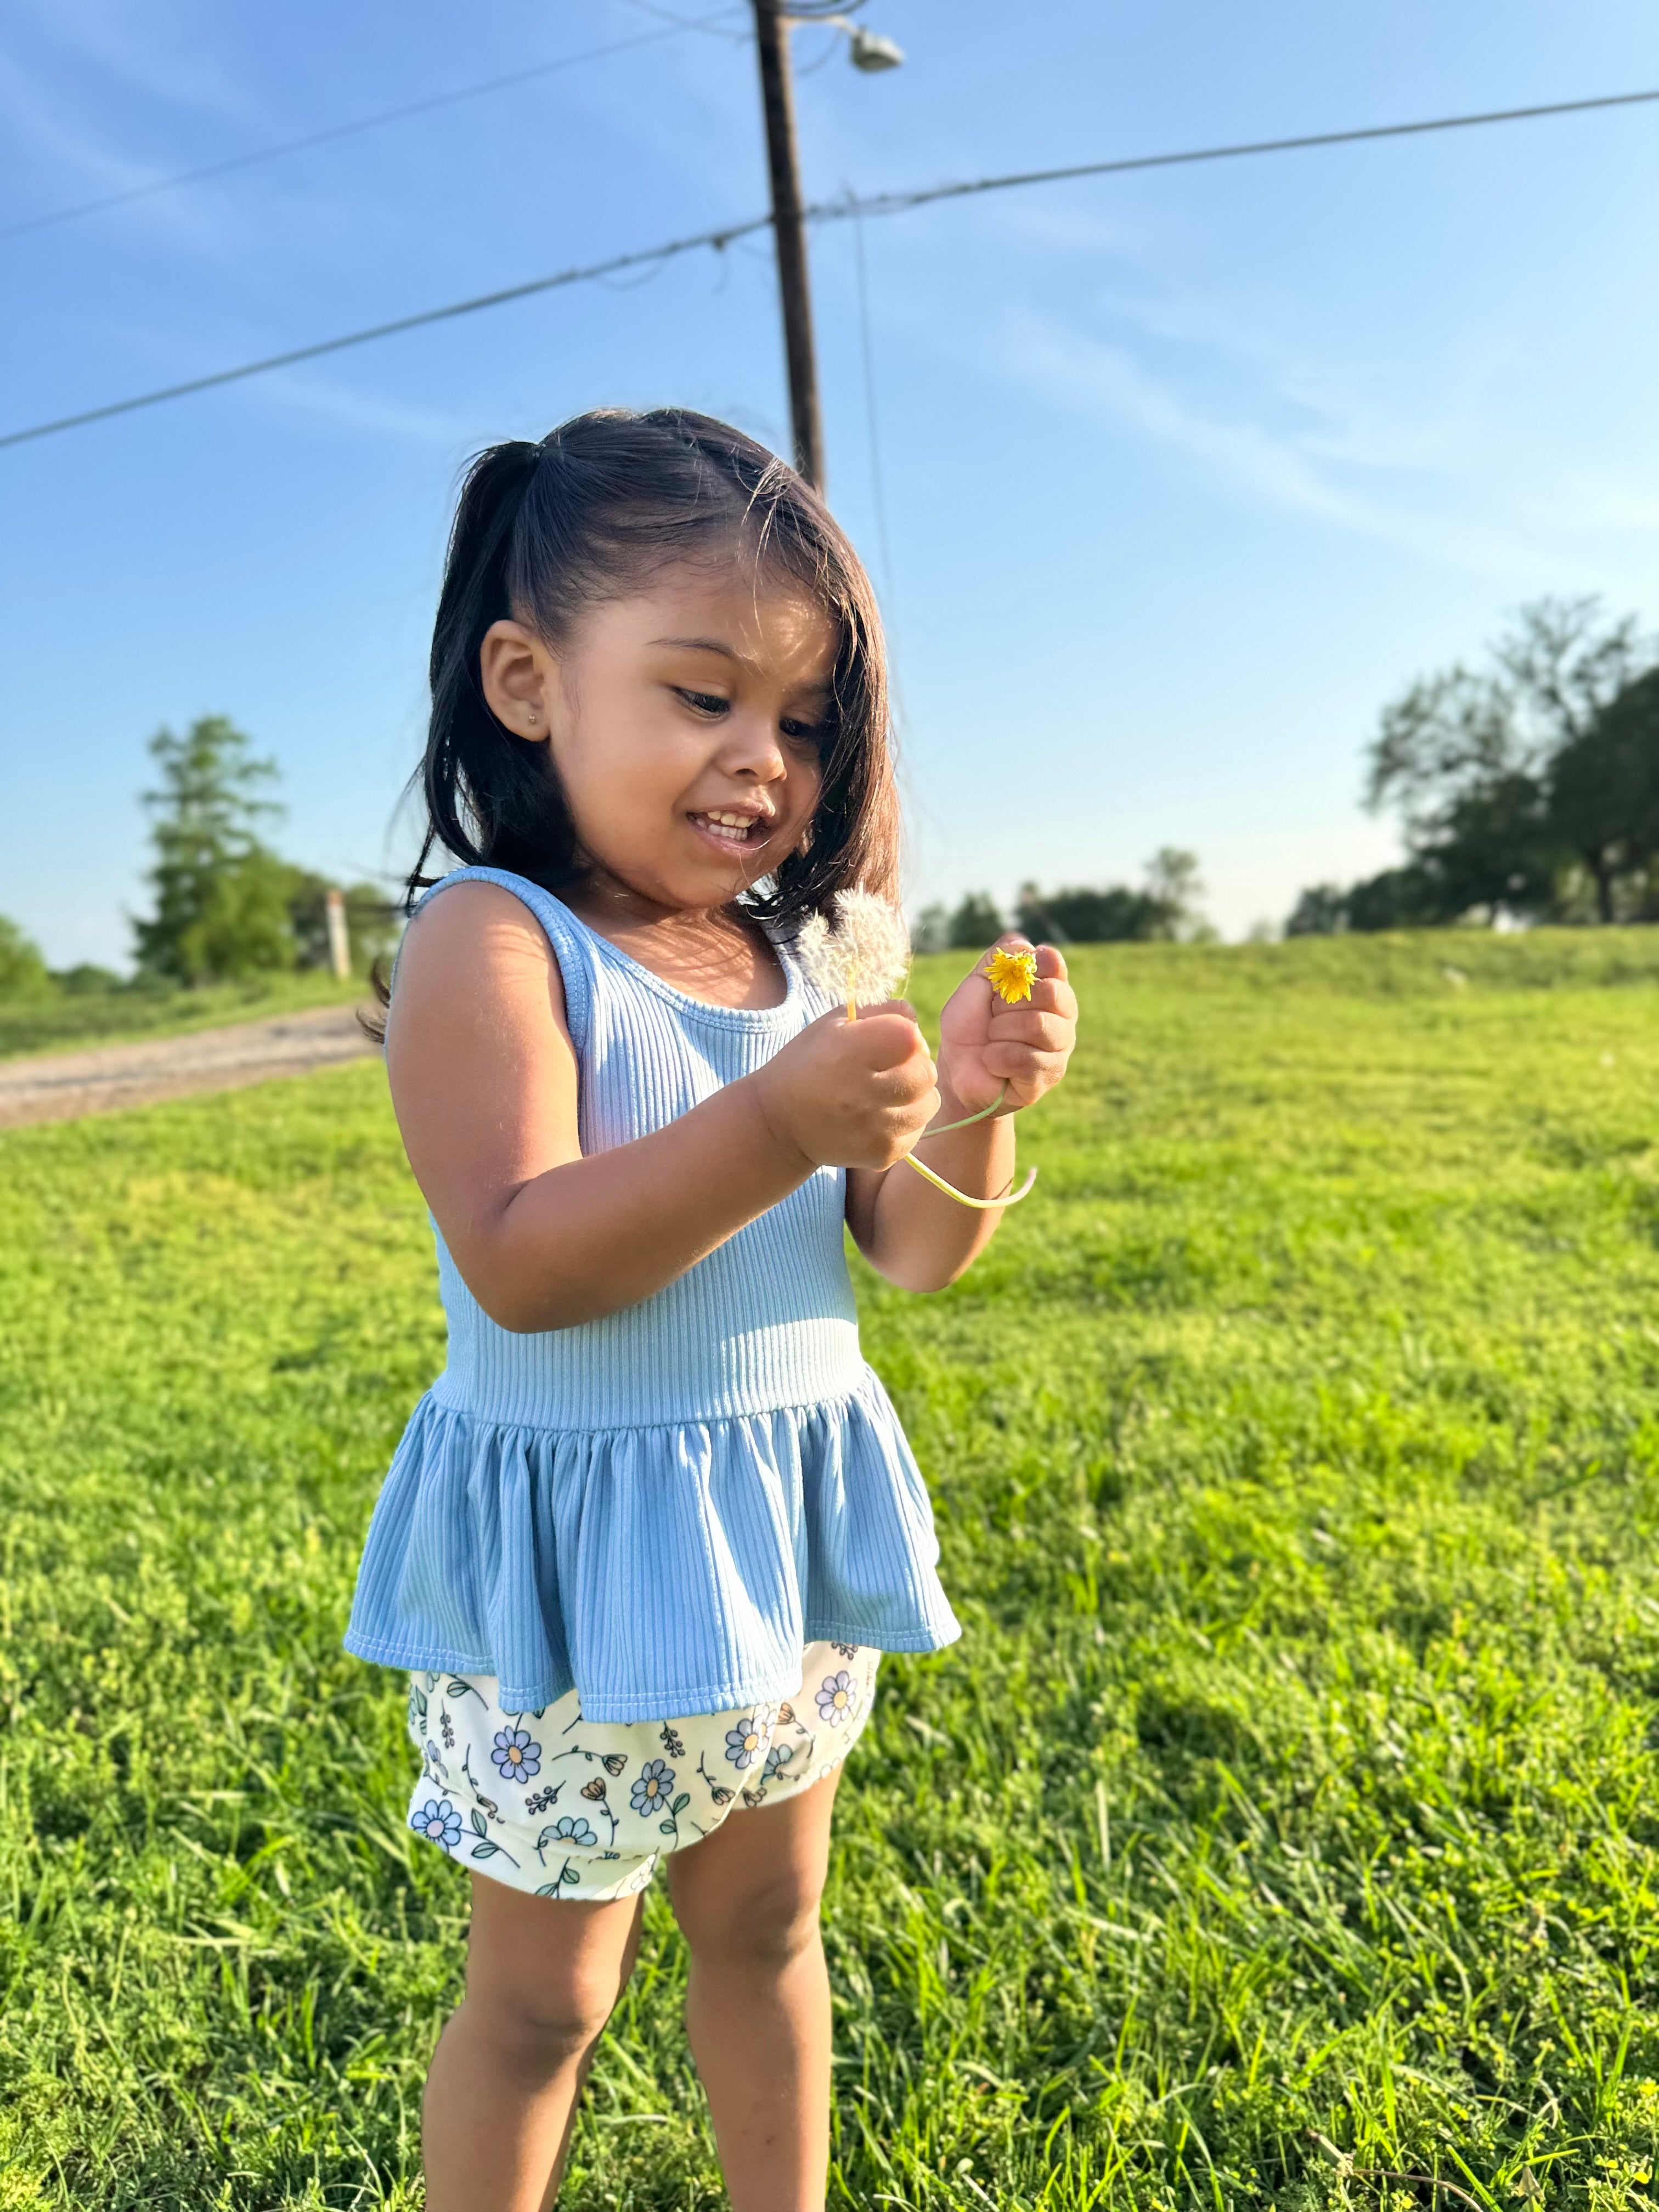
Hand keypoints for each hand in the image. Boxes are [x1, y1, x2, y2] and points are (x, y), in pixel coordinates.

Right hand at [753, 1003, 939, 1171]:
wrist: (780, 1124)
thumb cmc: (810, 1063)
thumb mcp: (832, 1024)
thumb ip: (880, 1011)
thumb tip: (915, 1018)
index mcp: (846, 1053)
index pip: (910, 1038)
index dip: (905, 1035)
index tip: (887, 1041)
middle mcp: (860, 1094)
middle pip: (926, 1073)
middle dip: (914, 1065)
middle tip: (890, 1068)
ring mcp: (873, 1129)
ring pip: (929, 1103)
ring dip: (915, 1094)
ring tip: (886, 1092)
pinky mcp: (882, 1154)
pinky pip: (918, 1130)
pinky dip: (906, 1121)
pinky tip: (879, 1116)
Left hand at [935, 937, 1076, 1116]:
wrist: (957, 1069)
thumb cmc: (970, 1025)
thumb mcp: (976, 985)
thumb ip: (997, 960)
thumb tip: (1023, 945)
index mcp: (1049, 986)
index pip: (1052, 963)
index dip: (1022, 970)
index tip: (1000, 984)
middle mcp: (1063, 1014)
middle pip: (1049, 992)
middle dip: (1007, 1003)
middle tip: (994, 1016)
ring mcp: (1060, 1045)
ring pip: (1037, 1025)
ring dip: (1001, 1031)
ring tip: (992, 1040)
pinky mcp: (1050, 1074)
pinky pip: (1025, 1058)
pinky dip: (997, 1057)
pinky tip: (993, 1061)